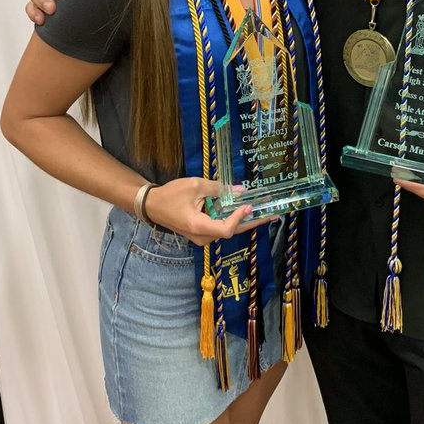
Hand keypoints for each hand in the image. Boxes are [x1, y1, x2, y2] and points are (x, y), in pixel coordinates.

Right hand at [144, 177, 273, 245]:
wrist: (151, 205)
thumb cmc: (171, 194)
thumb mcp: (196, 186)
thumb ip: (219, 188)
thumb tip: (241, 190)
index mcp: (199, 226)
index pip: (227, 228)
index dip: (240, 218)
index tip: (250, 204)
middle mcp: (202, 237)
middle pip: (232, 231)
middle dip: (252, 221)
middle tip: (272, 213)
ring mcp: (201, 237)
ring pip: (227, 230)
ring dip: (244, 220)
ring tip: (263, 210)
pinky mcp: (201, 232)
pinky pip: (220, 227)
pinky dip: (232, 219)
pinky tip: (244, 211)